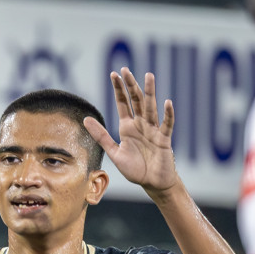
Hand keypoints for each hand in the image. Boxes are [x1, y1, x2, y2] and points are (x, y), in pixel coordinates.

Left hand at [85, 69, 179, 195]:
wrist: (152, 183)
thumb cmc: (135, 169)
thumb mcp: (114, 152)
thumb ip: (101, 136)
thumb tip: (86, 119)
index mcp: (127, 127)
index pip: (122, 104)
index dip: (118, 90)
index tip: (114, 74)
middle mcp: (141, 125)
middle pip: (136, 101)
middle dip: (130, 86)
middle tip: (125, 69)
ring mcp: (153, 130)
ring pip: (151, 107)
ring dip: (150, 92)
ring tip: (148, 76)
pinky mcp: (164, 139)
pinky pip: (167, 124)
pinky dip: (168, 114)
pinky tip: (167, 102)